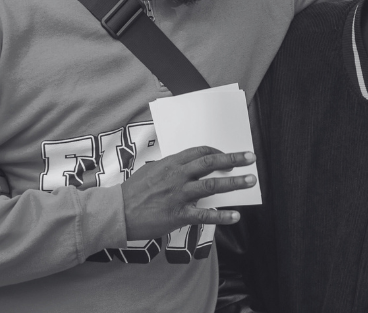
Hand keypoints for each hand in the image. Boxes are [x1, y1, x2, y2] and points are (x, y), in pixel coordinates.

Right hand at [121, 146, 255, 240]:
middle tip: (250, 158)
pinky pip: (204, 215)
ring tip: (250, 181)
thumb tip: (190, 170)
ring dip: (234, 182)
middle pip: (210, 163)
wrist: (116, 212)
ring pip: (211, 185)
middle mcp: (177, 176)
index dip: (217, 152)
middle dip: (233, 159)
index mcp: (170, 164)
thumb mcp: (151, 173)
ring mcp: (178, 195)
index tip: (228, 155)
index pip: (199, 152)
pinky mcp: (178, 215)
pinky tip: (235, 216)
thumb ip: (171, 170)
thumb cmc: (132, 193)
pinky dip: (221, 215)